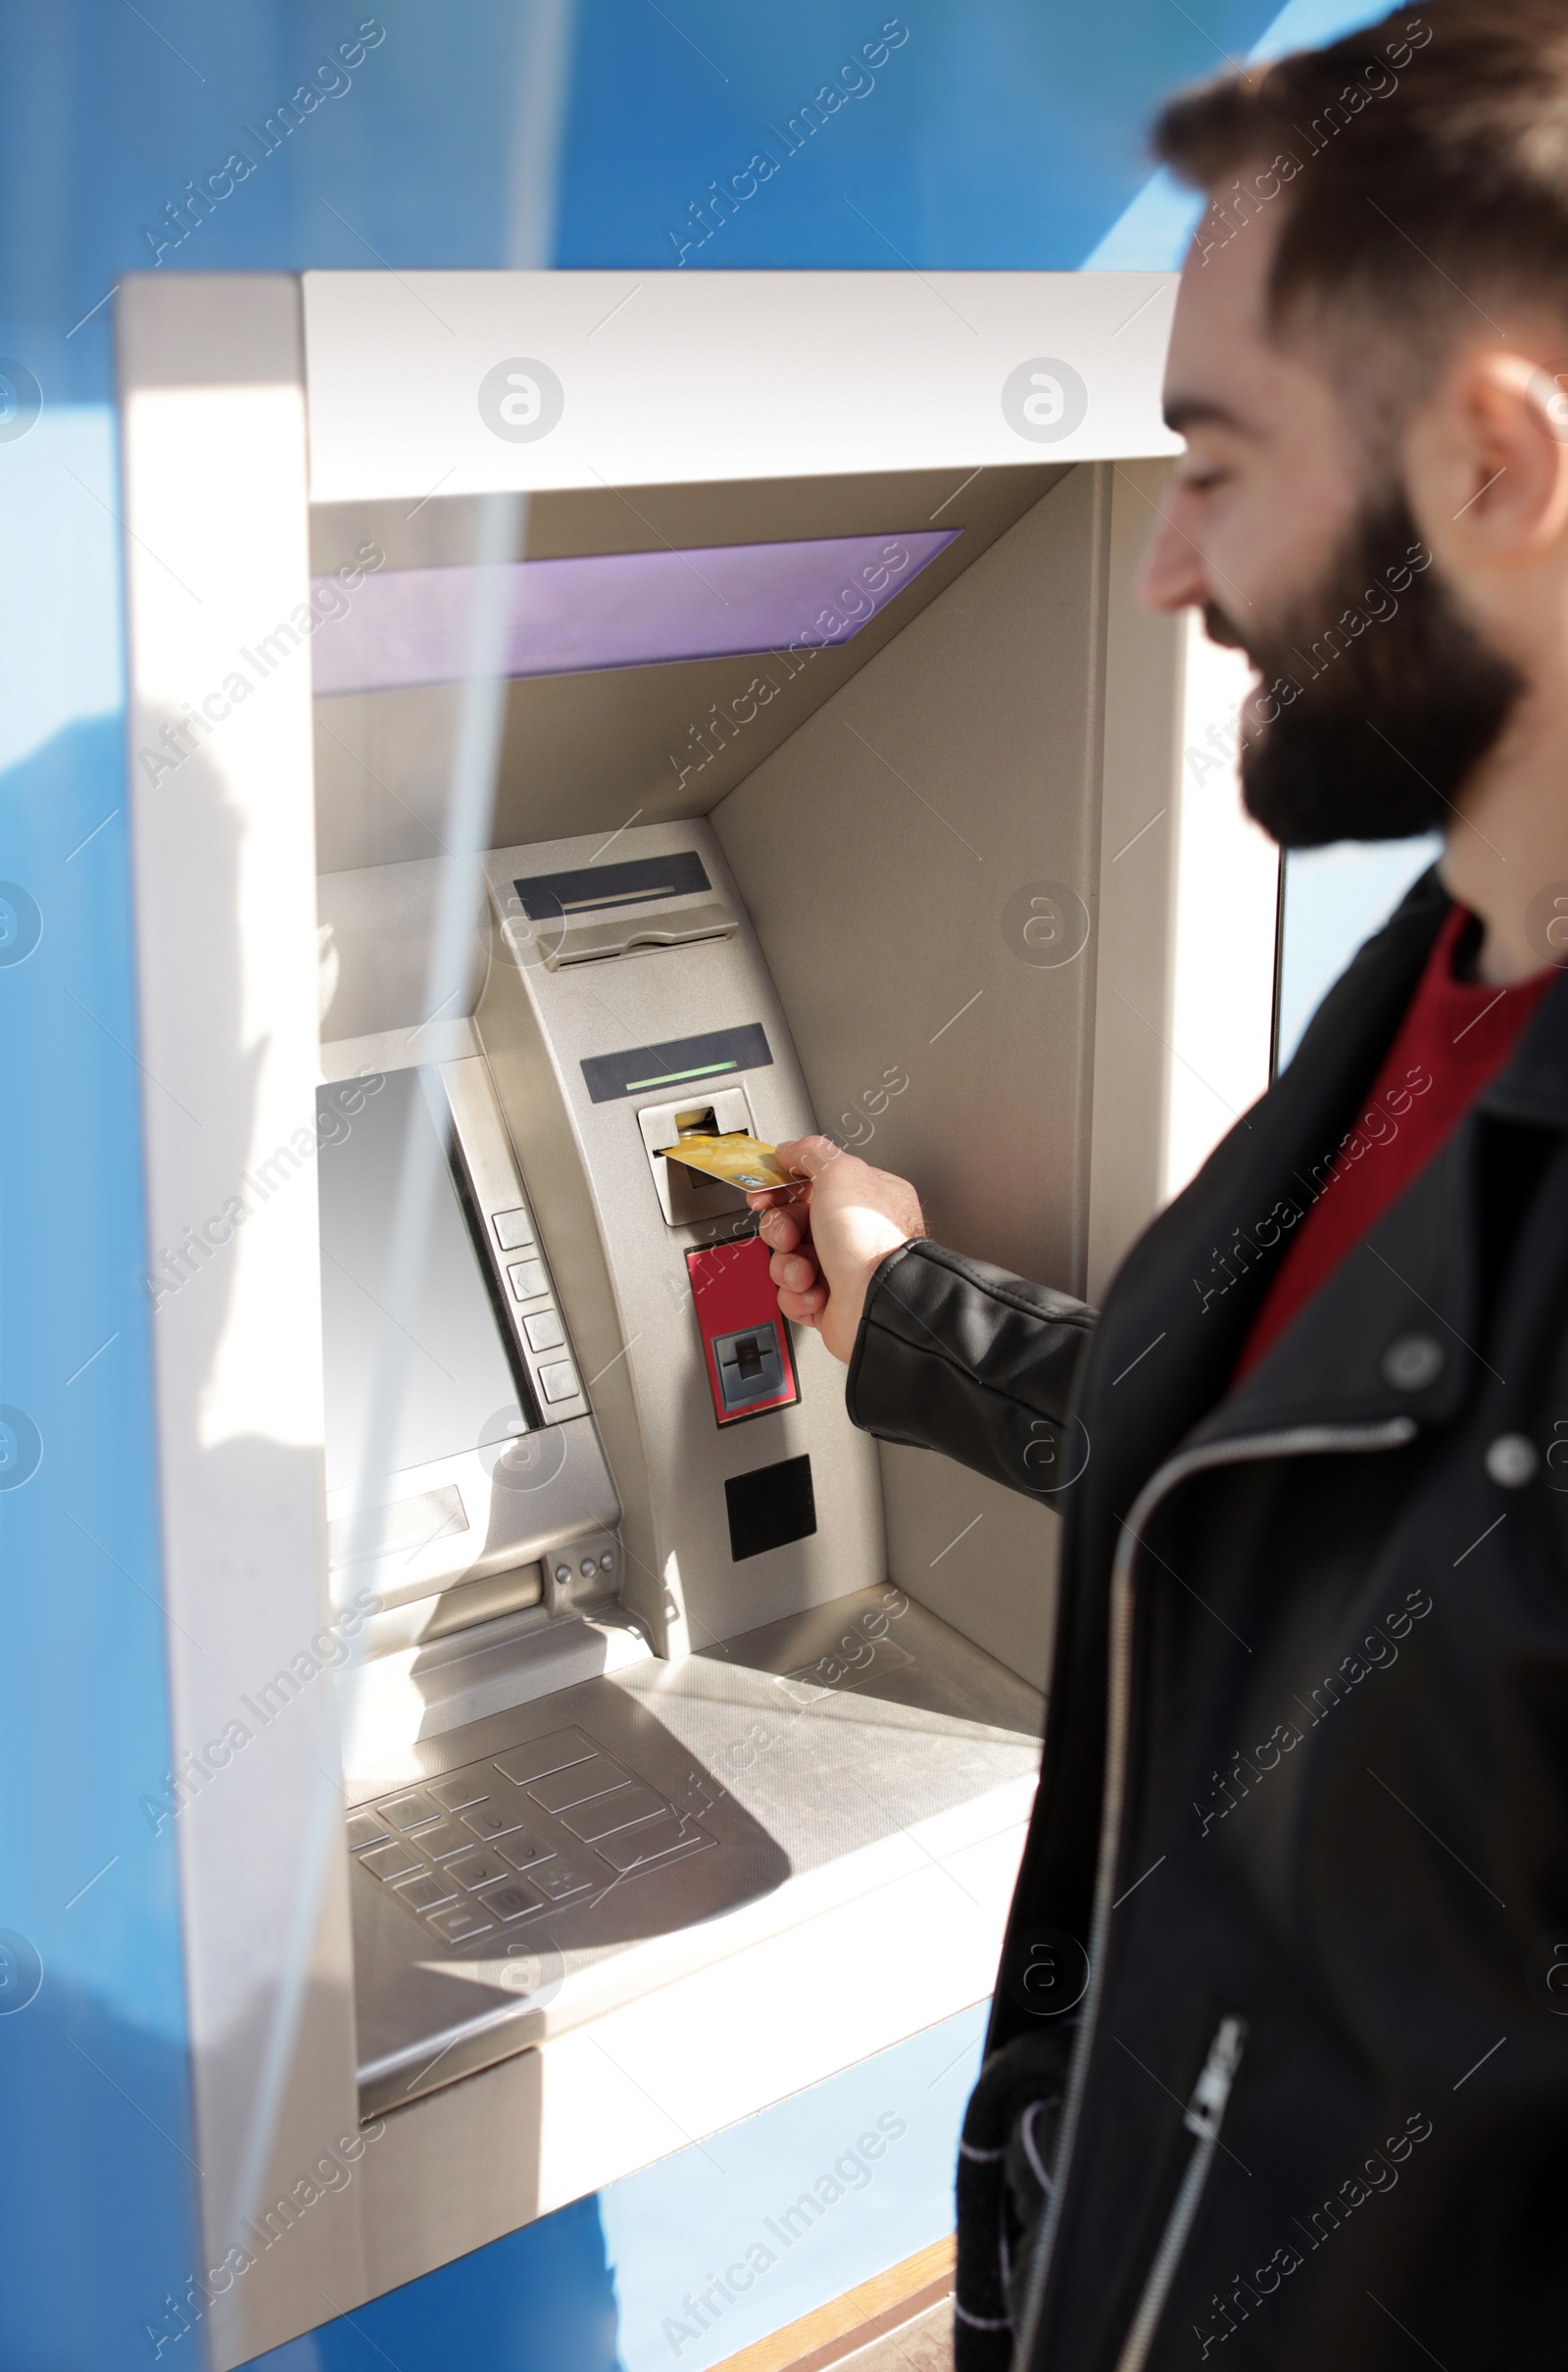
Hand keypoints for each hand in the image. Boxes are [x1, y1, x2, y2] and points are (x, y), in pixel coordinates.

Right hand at [746, 1136, 924, 1363]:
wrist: (879, 1302)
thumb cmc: (870, 1241)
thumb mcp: (840, 1173)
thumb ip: (812, 1153)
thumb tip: (790, 1149)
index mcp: (861, 1197)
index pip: (811, 1184)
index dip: (781, 1187)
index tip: (763, 1193)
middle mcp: (852, 1232)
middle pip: (791, 1221)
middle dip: (781, 1230)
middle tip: (790, 1236)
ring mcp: (839, 1268)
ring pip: (786, 1259)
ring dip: (788, 1266)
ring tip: (807, 1273)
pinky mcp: (828, 1301)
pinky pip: (791, 1293)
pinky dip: (797, 1294)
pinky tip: (816, 1292)